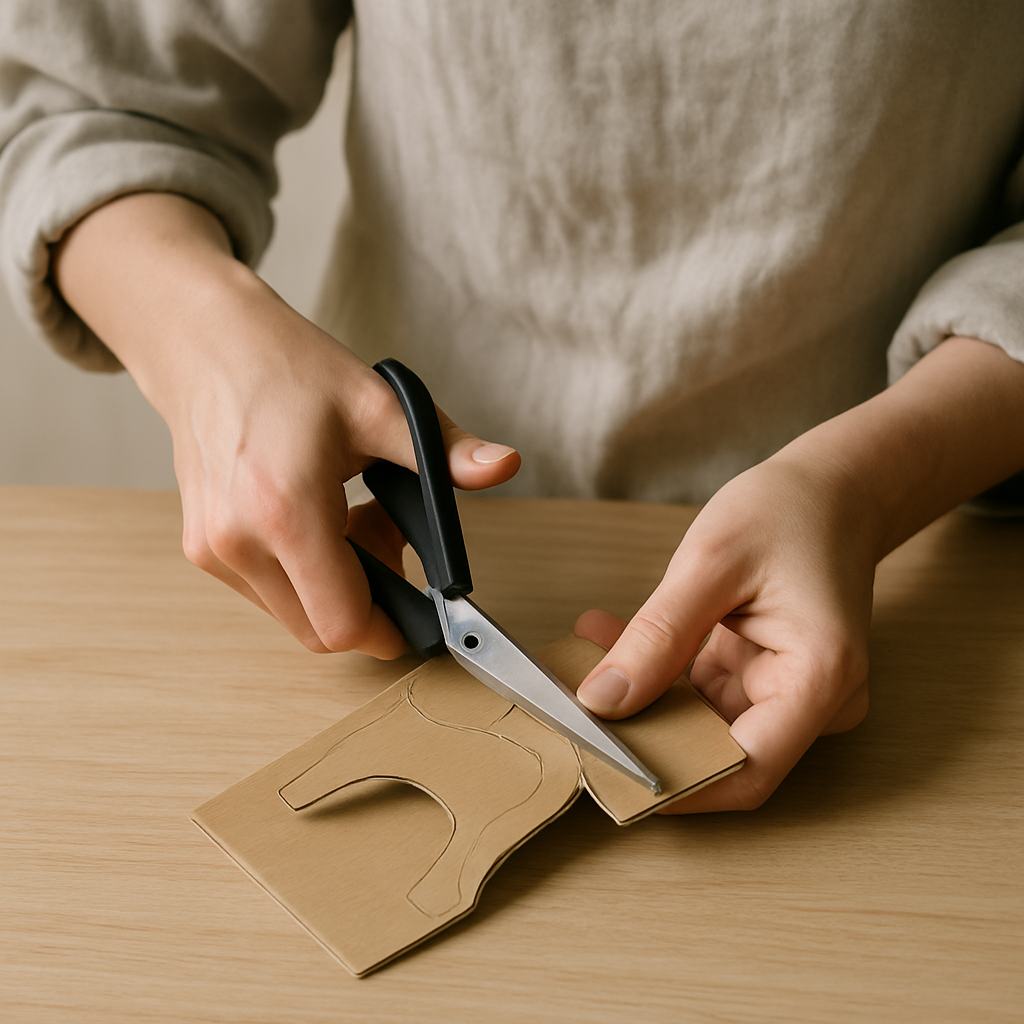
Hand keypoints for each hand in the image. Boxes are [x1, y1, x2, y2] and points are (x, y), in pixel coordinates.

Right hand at [165, 290, 519, 657]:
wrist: (204, 342)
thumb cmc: (285, 366)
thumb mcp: (378, 404)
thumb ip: (444, 449)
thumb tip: (503, 466)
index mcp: (286, 510)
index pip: (343, 624)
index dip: (389, 630)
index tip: (419, 612)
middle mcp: (239, 541)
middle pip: (320, 631)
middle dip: (368, 604)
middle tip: (387, 539)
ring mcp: (213, 549)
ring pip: (293, 616)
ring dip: (334, 588)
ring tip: (352, 517)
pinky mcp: (201, 548)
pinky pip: (267, 592)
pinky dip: (303, 574)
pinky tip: (319, 518)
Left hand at [575, 454, 872, 811]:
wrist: (832, 490)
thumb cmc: (787, 513)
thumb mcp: (710, 564)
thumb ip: (657, 637)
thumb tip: (603, 702)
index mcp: (819, 678)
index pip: (745, 770)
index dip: (674, 784)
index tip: (606, 771)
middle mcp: (814, 702)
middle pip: (719, 752)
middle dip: (643, 732)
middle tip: (574, 702)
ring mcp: (791, 695)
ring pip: (701, 725)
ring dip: (641, 697)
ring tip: (586, 650)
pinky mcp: (765, 680)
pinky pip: (702, 696)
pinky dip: (658, 674)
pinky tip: (613, 638)